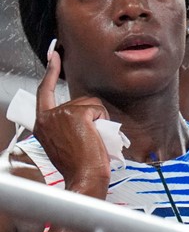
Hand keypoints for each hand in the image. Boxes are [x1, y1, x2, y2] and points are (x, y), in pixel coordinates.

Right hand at [33, 46, 111, 191]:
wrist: (83, 177)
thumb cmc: (79, 165)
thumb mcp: (66, 142)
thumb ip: (69, 125)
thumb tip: (89, 116)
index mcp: (42, 123)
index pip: (45, 91)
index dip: (51, 71)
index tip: (54, 54)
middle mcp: (48, 116)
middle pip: (81, 101)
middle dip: (93, 116)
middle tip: (90, 140)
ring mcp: (61, 113)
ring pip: (92, 104)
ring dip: (99, 119)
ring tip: (94, 140)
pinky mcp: (77, 114)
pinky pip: (99, 109)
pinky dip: (104, 120)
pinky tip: (97, 135)